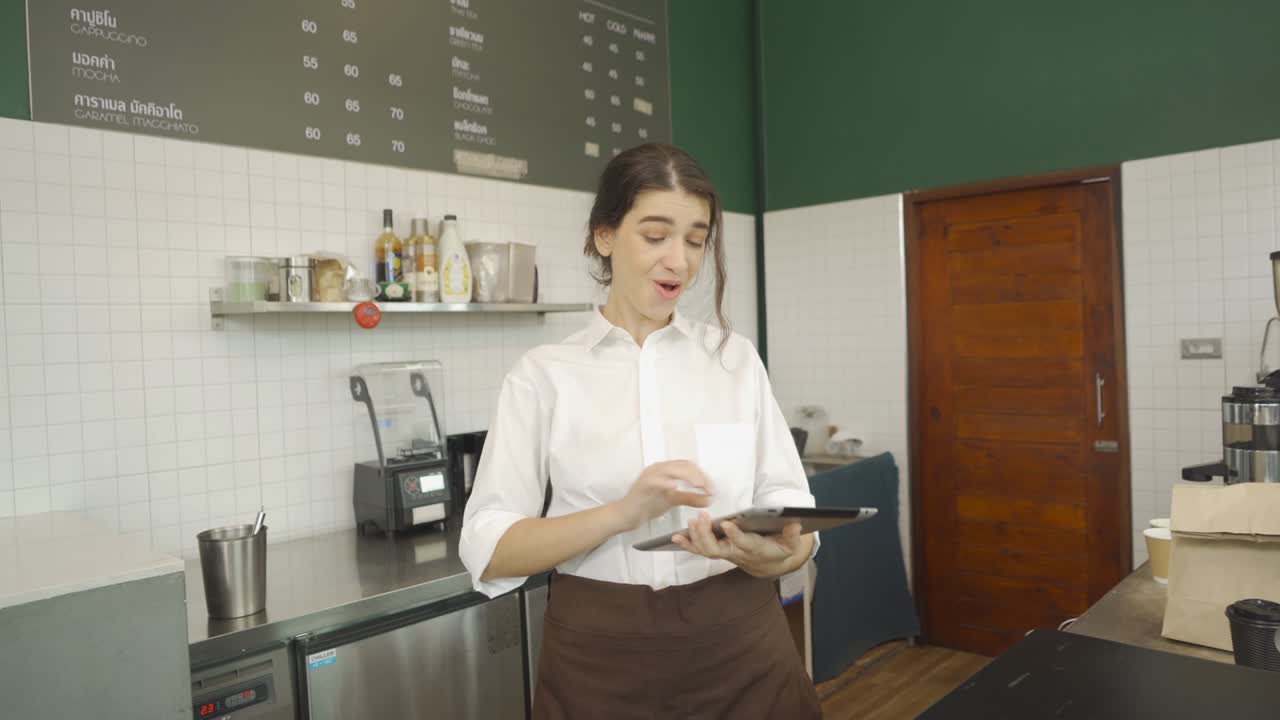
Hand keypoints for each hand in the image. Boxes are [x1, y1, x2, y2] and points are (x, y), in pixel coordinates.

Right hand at [613, 461, 714, 529]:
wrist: (626, 515)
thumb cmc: (647, 506)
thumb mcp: (673, 501)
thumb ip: (690, 498)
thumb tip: (709, 499)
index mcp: (666, 469)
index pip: (688, 466)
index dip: (702, 475)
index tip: (712, 489)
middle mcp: (658, 468)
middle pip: (683, 465)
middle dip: (699, 476)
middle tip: (709, 489)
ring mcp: (650, 475)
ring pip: (672, 469)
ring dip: (688, 477)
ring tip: (700, 486)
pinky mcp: (642, 485)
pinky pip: (656, 480)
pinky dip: (666, 482)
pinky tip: (675, 487)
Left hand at [672, 513, 812, 578]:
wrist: (768, 564)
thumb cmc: (778, 550)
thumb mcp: (791, 545)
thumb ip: (792, 535)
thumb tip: (795, 523)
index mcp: (754, 549)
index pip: (743, 543)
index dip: (735, 535)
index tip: (727, 523)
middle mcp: (736, 553)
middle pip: (717, 549)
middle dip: (706, 534)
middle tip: (701, 516)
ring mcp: (724, 554)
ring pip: (706, 550)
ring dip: (695, 537)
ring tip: (689, 522)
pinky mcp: (717, 551)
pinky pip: (699, 550)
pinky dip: (688, 544)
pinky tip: (676, 537)